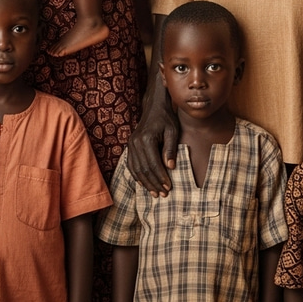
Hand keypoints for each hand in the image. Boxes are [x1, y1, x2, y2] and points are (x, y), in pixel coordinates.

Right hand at [126, 82, 179, 196]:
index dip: (161, 177)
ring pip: (136, 169)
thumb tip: (170, 167)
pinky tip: (145, 184)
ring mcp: (130, 145)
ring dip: (146, 183)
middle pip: (144, 169)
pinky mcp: (130, 146)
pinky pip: (131, 165)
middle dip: (154, 183)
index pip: (153, 164)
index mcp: (146, 139)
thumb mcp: (172, 130)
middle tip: (163, 194)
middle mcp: (135, 143)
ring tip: (155, 193)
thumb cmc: (166, 118)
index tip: (169, 187)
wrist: (154, 107)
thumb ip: (171, 148)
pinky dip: (137, 176)